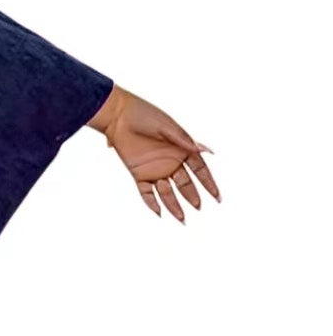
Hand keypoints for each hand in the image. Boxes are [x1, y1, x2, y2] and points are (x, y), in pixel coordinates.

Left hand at [91, 83, 220, 222]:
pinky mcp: (138, 173)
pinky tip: (159, 213)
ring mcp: (154, 169)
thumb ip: (185, 141)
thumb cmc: (145, 115)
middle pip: (185, 184)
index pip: (200, 170)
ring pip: (166, 192)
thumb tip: (207, 151)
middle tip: (199, 208)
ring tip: (182, 219)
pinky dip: (152, 202)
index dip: (209, 184)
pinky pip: (146, 192)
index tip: (217, 196)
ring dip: (174, 205)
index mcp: (182, 149)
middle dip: (192, 196)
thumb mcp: (168, 127)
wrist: (118, 116)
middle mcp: (170, 162)